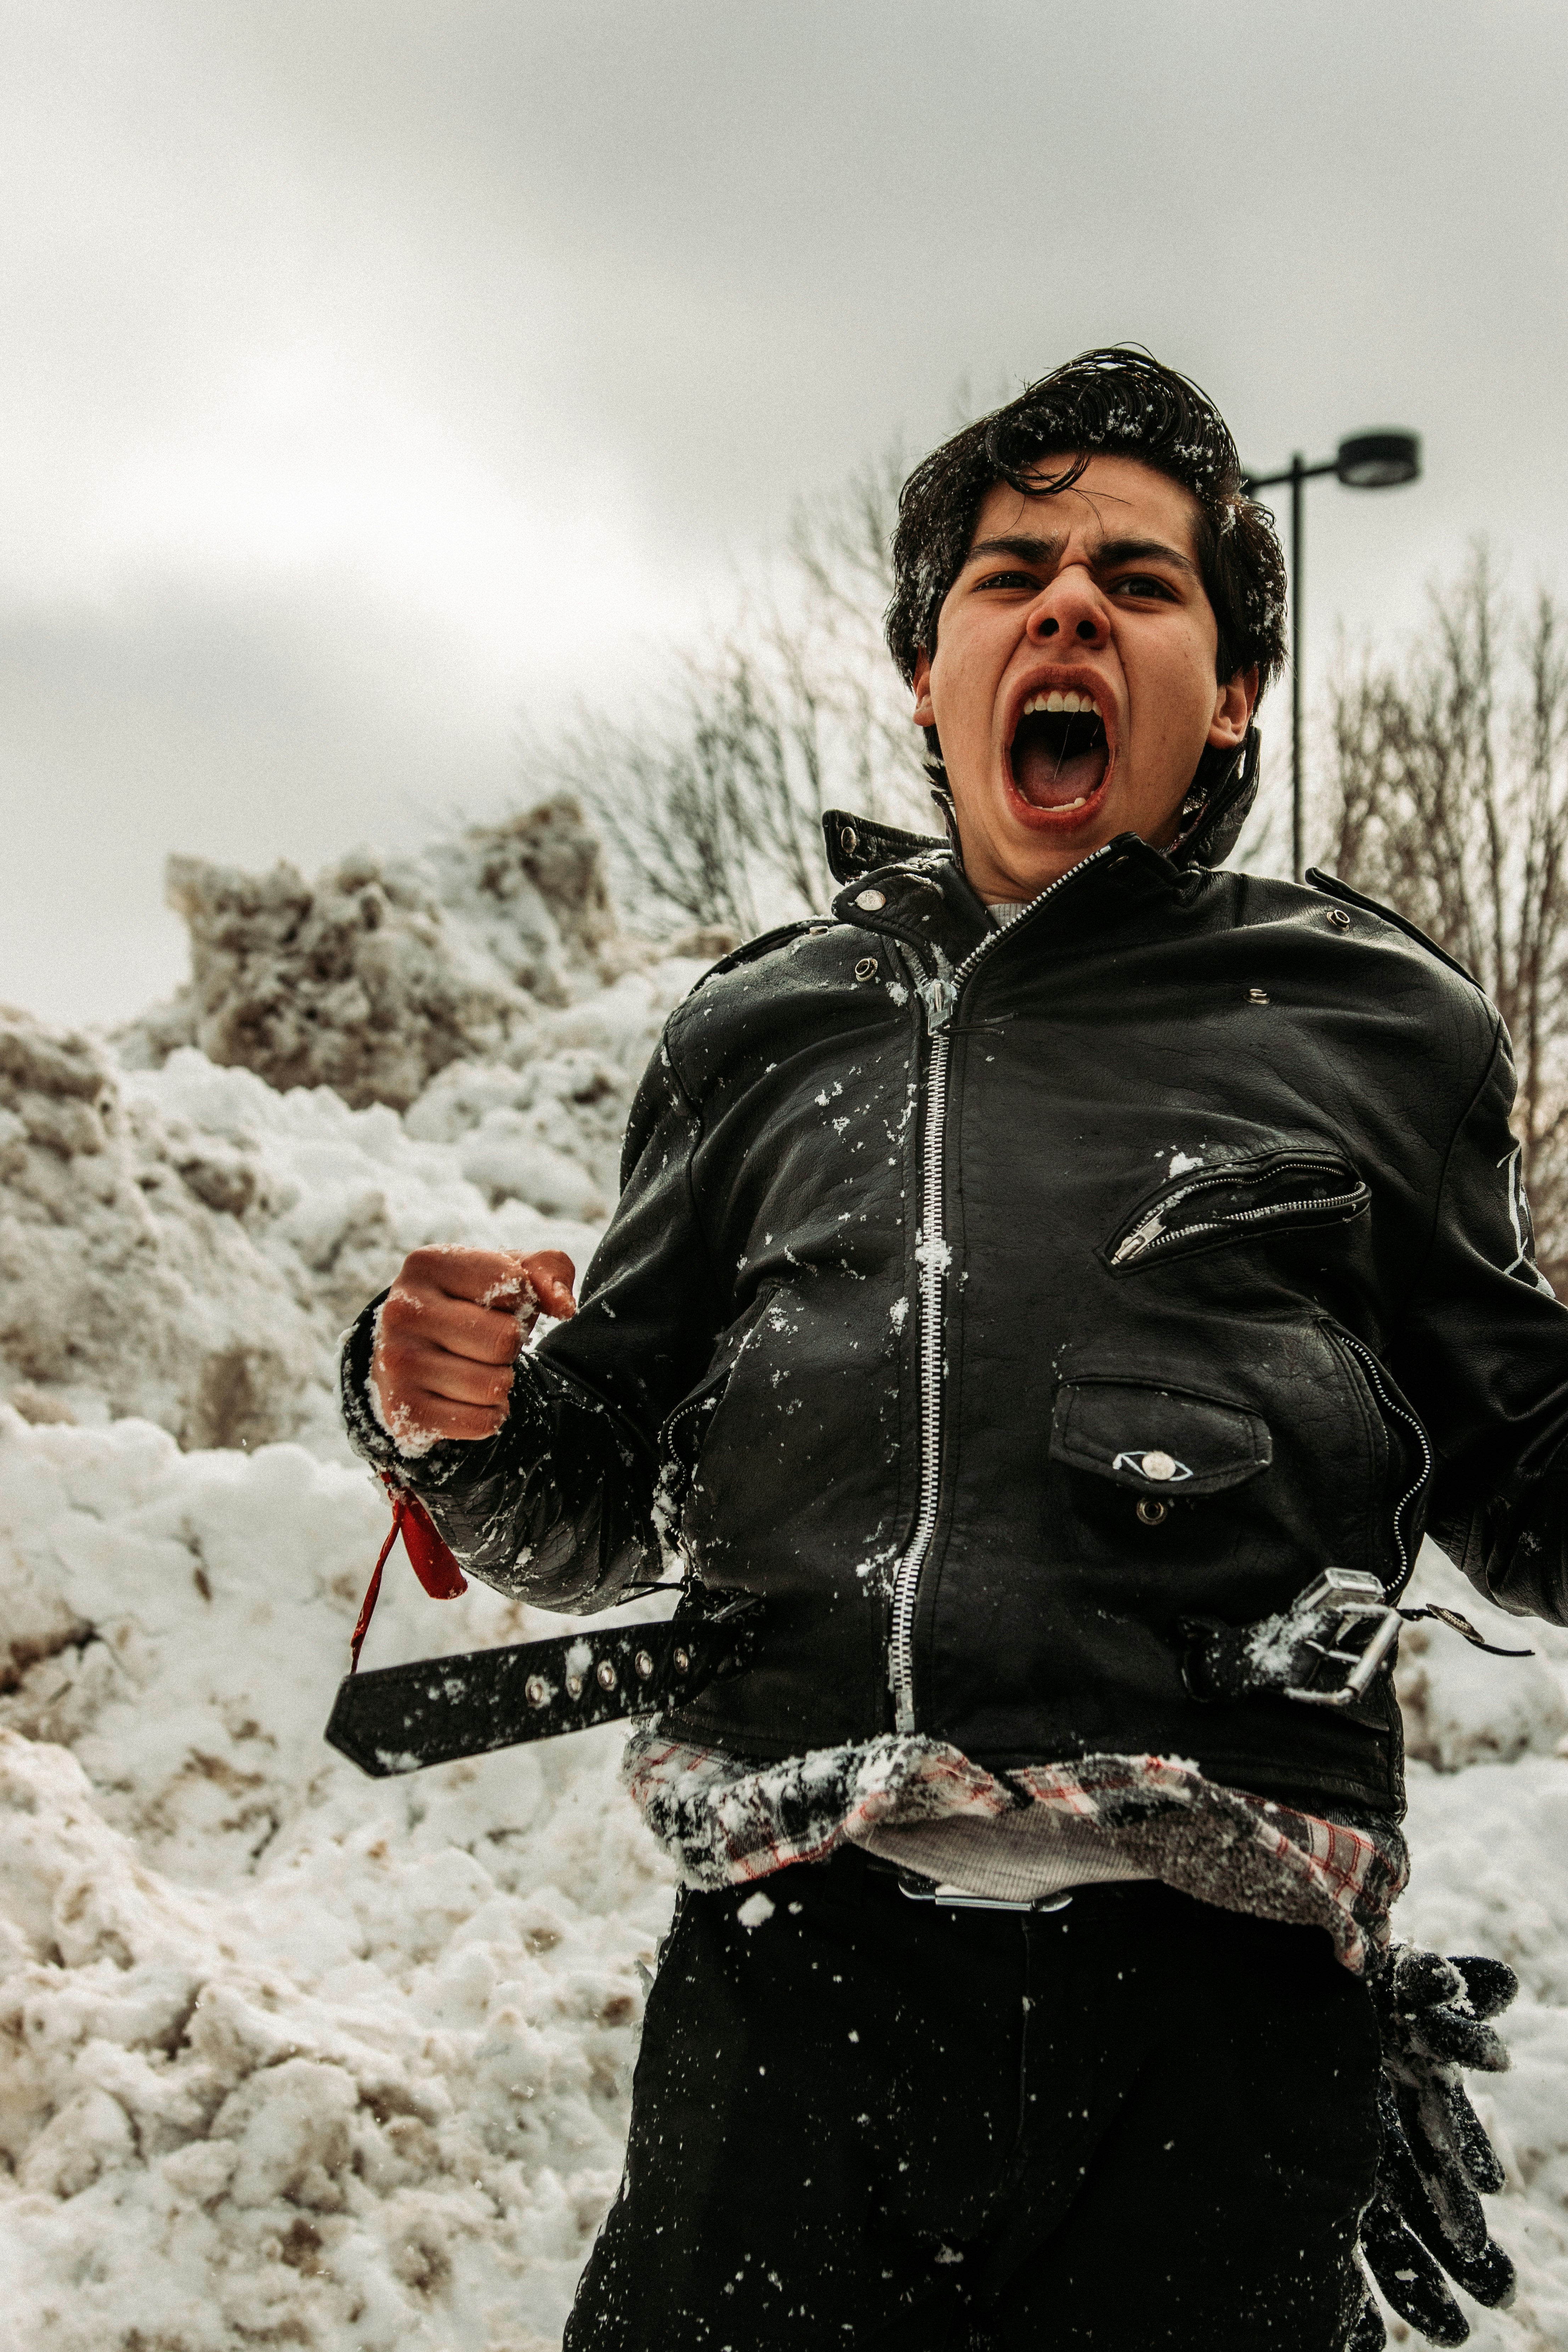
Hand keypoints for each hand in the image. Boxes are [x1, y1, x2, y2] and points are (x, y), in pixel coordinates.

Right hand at [368, 1247, 576, 1446]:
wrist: (410, 1356)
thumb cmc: (470, 1307)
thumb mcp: (507, 1275)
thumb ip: (547, 1271)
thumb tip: (564, 1306)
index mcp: (427, 1264)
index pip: (512, 1284)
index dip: (520, 1300)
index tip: (497, 1304)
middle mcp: (402, 1310)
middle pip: (504, 1340)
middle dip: (509, 1345)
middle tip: (485, 1343)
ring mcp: (397, 1363)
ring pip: (494, 1386)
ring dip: (500, 1382)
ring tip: (475, 1369)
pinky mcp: (405, 1412)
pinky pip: (483, 1422)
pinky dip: (489, 1415)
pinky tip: (466, 1400)